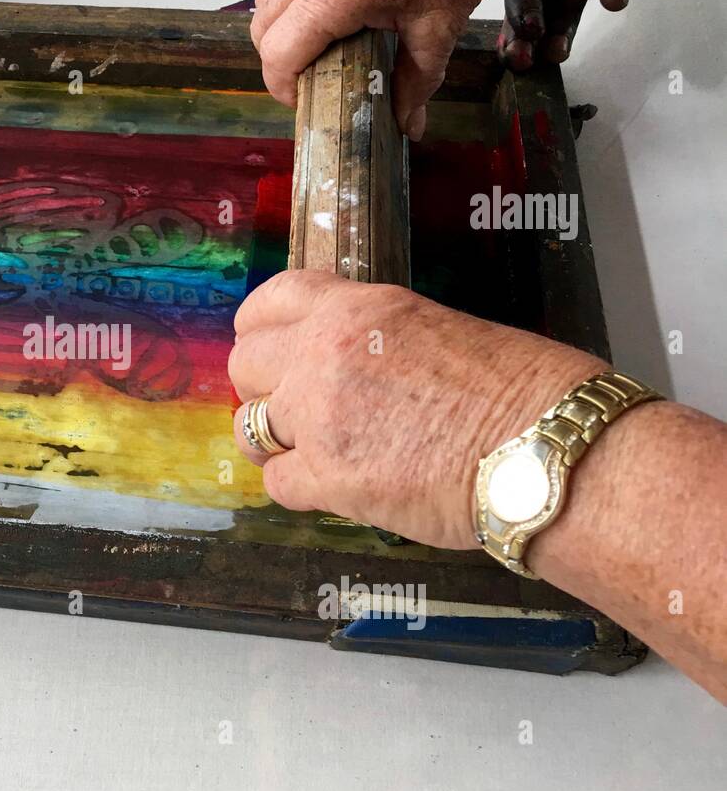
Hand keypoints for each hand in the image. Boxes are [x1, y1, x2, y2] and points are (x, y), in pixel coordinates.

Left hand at [228, 271, 605, 548]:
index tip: (266, 348)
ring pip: (249, 426)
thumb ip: (376, 340)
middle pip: (245, 364)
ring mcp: (320, 417)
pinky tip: (333, 489)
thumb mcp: (437, 329)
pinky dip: (299, 489)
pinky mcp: (328, 478)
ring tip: (308, 453)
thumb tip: (355, 363)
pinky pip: (277, 483)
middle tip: (292, 410)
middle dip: (262, 388)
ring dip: (274, 441)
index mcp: (356, 309)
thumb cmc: (521, 390)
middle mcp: (324, 354)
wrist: (546, 448)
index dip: (259, 328)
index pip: (271, 301)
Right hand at [250, 0, 546, 140]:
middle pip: (262, 25)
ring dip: (283, 24)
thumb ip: (417, 83)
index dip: (283, 86)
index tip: (301, 99)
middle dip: (278, 59)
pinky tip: (335, 2)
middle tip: (310, 76)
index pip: (278, 52)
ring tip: (320, 40)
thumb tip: (408, 123)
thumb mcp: (439, 25)